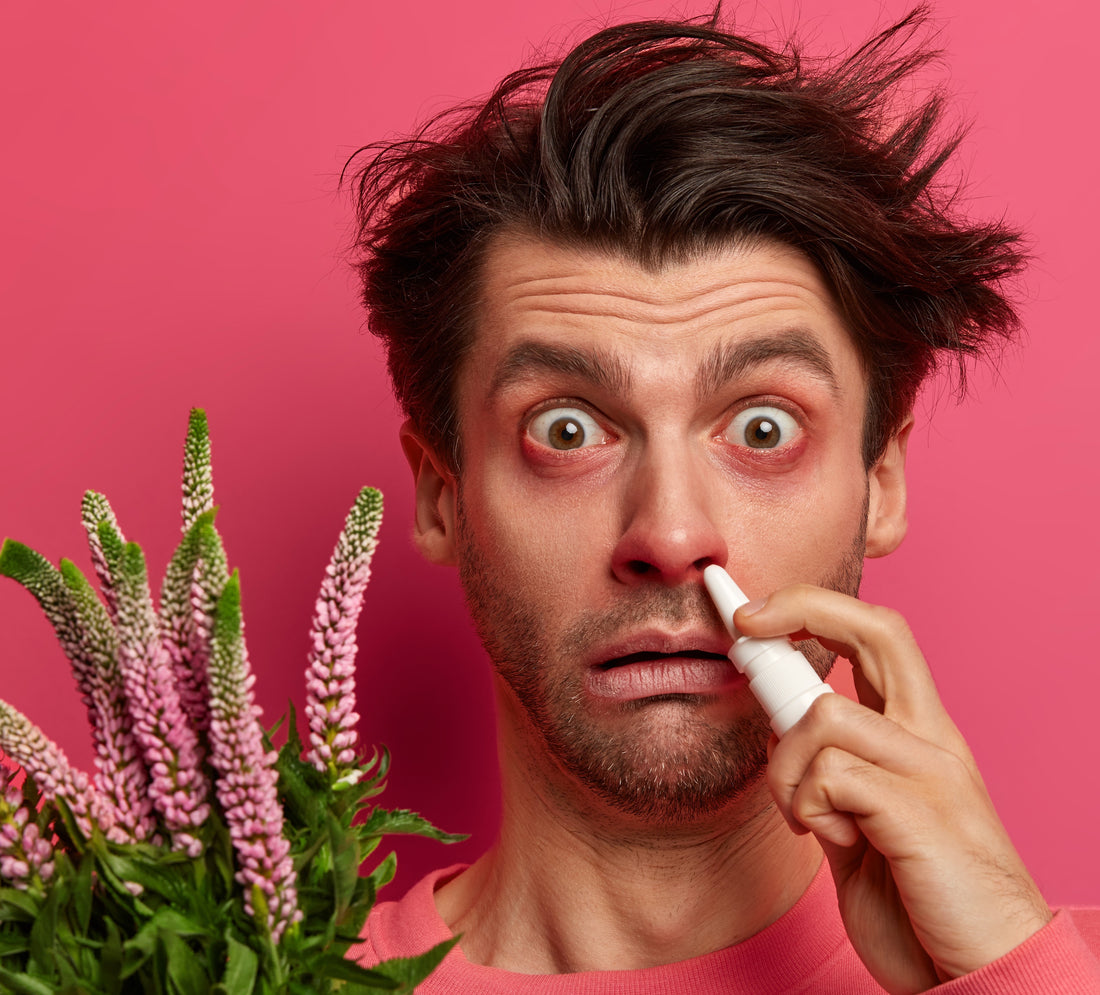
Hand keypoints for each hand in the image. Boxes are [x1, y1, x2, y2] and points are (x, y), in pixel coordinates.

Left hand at [734, 585, 1050, 994]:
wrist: (981, 973)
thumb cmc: (918, 899)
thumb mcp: (860, 823)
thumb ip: (830, 776)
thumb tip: (780, 733)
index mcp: (920, 734)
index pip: (876, 639)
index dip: (812, 608)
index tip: (749, 609)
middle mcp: (934, 739)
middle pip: (878, 631)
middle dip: (801, 608)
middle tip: (745, 628)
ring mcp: (934, 772)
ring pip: (824, 718)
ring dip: (787, 770)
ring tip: (806, 819)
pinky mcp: (923, 812)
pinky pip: (831, 776)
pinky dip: (810, 808)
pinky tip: (840, 844)